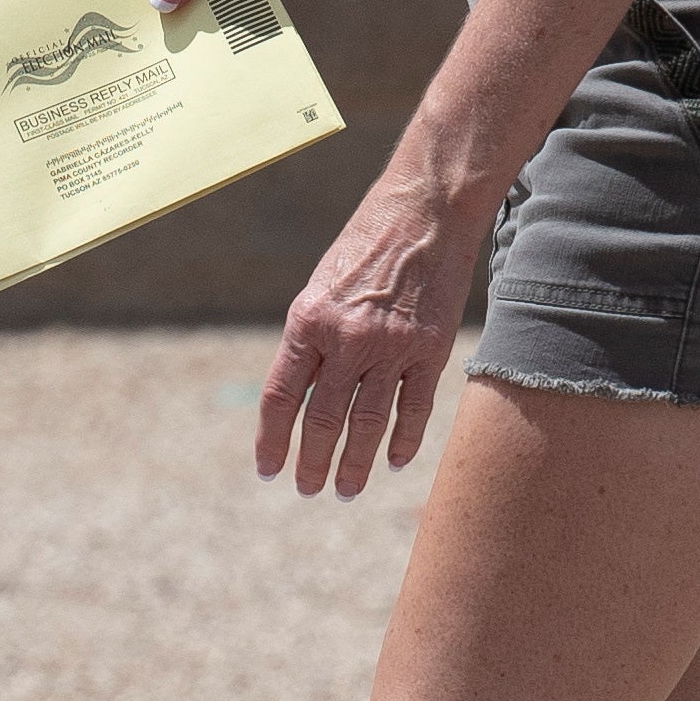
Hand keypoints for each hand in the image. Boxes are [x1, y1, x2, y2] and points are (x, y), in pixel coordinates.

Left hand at [257, 174, 492, 498]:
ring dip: (354, 464)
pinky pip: (414, 409)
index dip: (272, 439)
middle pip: (323, 420)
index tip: (268, 470)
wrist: (426, 210)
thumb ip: (311, 340)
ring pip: (367, 423)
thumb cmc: (366, 244)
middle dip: (312, 462)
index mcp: (309, 321)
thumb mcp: (322, 287)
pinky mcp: (431, 349)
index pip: (282, 396)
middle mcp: (347, 338)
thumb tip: (301, 397)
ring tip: (346, 490)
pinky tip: (393, 462)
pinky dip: (403, 440)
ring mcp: (391, 346)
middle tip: (308, 490)